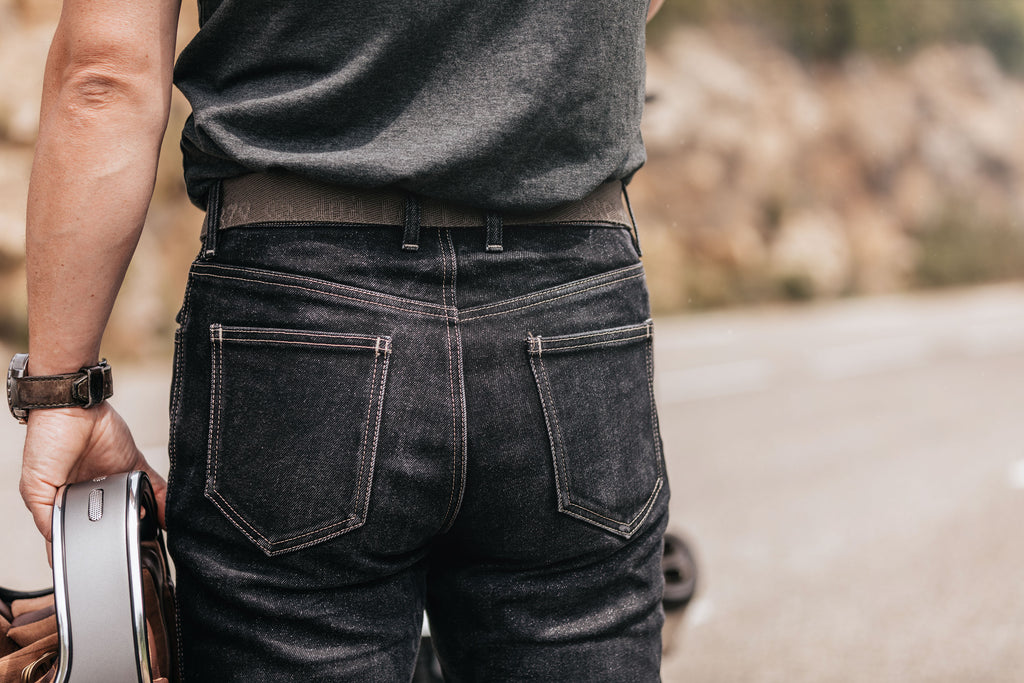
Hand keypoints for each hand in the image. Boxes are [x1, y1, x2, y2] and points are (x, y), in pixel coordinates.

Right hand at [20, 403, 167, 541]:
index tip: (104, 562)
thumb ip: (45, 515)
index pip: (80, 532)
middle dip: (126, 534)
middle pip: (115, 522)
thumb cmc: (46, 440)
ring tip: (154, 534)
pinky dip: (164, 501)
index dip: (92, 547)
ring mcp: (116, 480)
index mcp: (67, 502)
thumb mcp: (35, 485)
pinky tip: (169, 515)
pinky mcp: (134, 465)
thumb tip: (57, 541)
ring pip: (137, 507)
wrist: (71, 406)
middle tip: (135, 546)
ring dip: (147, 520)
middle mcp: (93, 494)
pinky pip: (154, 487)